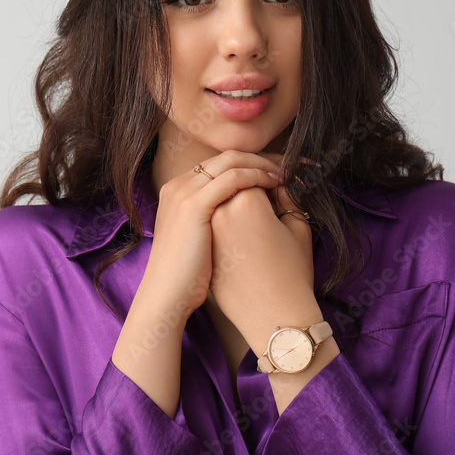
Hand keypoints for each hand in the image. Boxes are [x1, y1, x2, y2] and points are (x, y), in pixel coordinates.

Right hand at [140, 150, 283, 321]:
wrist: (166, 297)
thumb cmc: (187, 277)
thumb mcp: (198, 238)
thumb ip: (213, 218)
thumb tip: (241, 212)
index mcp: (178, 190)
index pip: (220, 164)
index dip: (250, 163)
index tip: (275, 170)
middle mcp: (178, 185)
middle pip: (227, 156)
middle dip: (260, 157)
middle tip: (287, 165)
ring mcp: (184, 192)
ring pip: (232, 161)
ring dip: (263, 163)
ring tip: (286, 173)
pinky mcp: (194, 205)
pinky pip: (234, 178)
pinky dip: (258, 176)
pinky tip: (276, 184)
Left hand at [207, 152, 322, 354]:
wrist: (273, 319)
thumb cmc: (293, 273)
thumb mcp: (298, 227)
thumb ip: (285, 197)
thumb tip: (275, 182)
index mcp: (245, 201)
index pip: (255, 175)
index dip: (271, 179)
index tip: (283, 187)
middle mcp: (219, 211)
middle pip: (232, 186)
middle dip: (249, 187)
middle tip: (269, 201)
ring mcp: (206, 230)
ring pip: (220, 205)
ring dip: (234, 204)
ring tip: (258, 221)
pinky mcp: (202, 248)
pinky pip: (214, 227)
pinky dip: (226, 226)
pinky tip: (245, 240)